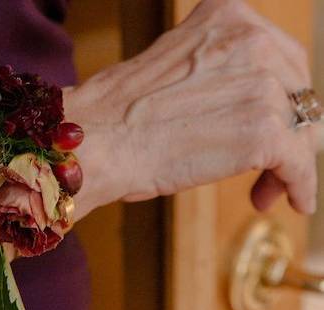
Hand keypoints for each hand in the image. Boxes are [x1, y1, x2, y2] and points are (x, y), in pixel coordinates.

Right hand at [66, 0, 317, 213]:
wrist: (97, 141)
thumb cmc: (118, 114)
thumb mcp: (174, 64)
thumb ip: (215, 71)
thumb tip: (246, 104)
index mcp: (228, 16)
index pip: (280, 59)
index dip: (278, 97)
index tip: (268, 122)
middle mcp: (253, 41)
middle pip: (298, 94)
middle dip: (289, 132)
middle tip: (269, 165)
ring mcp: (263, 85)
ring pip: (302, 132)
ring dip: (288, 165)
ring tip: (265, 191)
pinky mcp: (266, 131)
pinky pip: (300, 165)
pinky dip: (299, 187)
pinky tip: (292, 201)